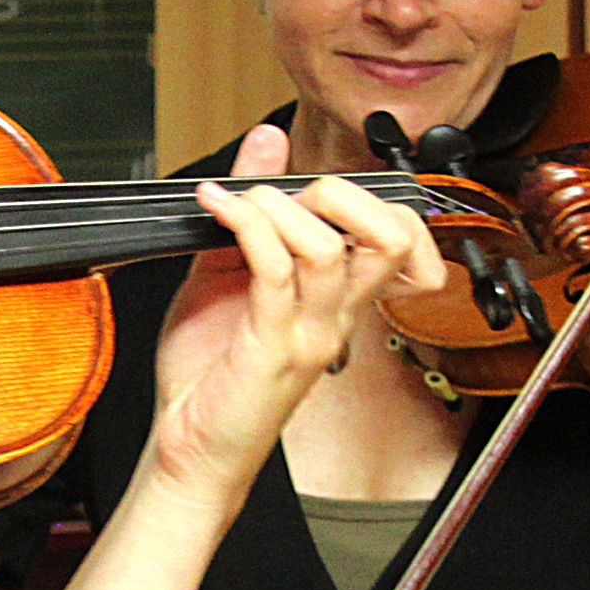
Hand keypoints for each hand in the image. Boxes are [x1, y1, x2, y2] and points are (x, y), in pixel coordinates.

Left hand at [138, 126, 446, 507]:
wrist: (189, 448)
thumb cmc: (210, 374)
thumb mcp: (226, 270)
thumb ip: (251, 209)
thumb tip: (268, 141)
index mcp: (335, 301)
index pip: (400, 236)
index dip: (369, 196)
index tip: (306, 184)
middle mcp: (334, 316)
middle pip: (387, 236)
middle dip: (338, 192)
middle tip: (282, 190)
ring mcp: (308, 333)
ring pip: (327, 248)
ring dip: (278, 206)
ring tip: (239, 202)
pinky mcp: (270, 346)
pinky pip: (274, 271)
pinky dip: (246, 225)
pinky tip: (219, 210)